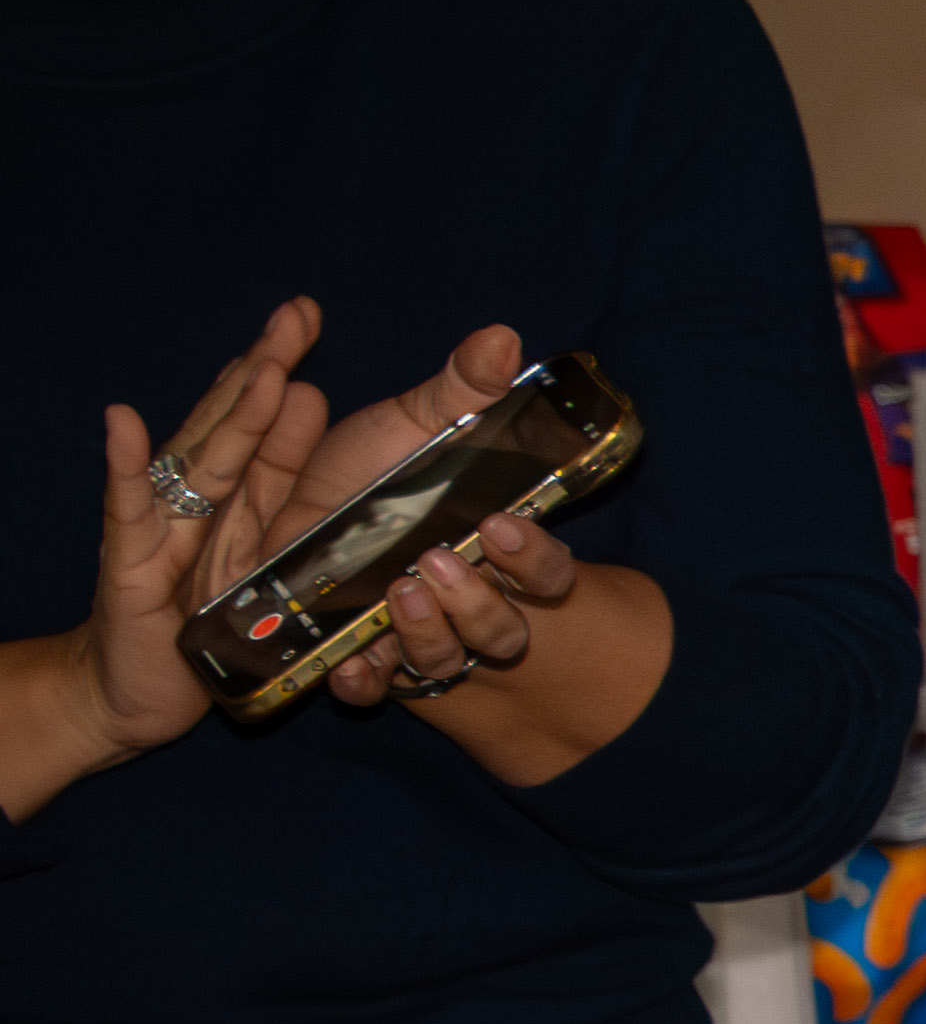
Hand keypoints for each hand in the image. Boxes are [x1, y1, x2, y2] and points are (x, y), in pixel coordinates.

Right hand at [0, 304, 326, 821]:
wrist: (135, 693)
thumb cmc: (209, 629)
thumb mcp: (275, 574)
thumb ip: (308, 518)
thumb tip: (341, 457)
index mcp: (243, 502)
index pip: (268, 423)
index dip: (283, 368)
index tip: (307, 312)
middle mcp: (202, 505)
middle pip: (238, 429)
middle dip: (265, 370)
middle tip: (296, 315)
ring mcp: (164, 532)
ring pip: (200, 464)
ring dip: (227, 415)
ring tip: (255, 367)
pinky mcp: (132, 571)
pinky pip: (132, 516)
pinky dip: (125, 469)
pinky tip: (122, 423)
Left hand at [229, 323, 670, 776]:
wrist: (282, 529)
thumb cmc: (357, 476)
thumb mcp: (402, 427)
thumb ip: (456, 391)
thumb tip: (502, 334)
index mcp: (489, 551)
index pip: (545, 574)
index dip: (534, 559)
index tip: (503, 524)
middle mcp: (459, 603)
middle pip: (504, 633)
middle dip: (480, 606)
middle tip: (440, 564)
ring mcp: (408, 638)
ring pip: (442, 663)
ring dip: (426, 635)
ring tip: (398, 594)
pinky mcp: (352, 660)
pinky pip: (369, 690)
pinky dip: (361, 682)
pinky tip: (349, 666)